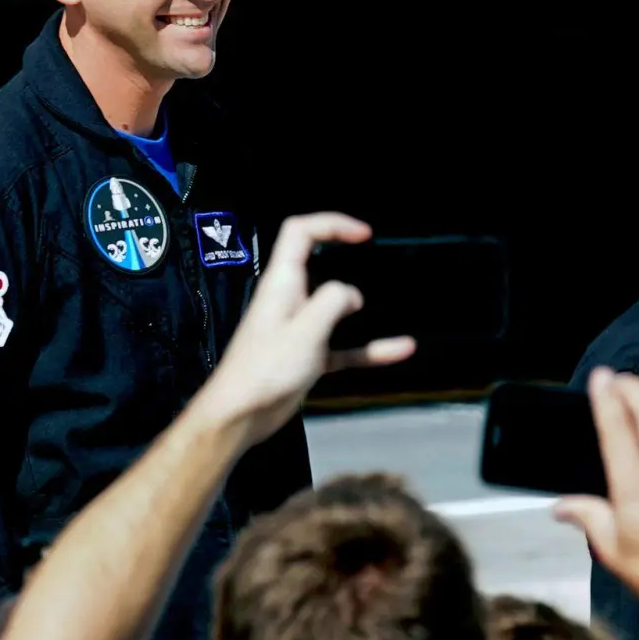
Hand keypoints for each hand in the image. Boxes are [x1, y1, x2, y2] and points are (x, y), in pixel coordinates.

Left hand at [197, 213, 414, 443]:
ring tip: (386, 303)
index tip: (363, 234)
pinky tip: (398, 351)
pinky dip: (368, 348)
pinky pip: (343, 346)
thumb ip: (333, 302)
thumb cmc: (265, 370)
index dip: (331, 224)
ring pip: (334, 308)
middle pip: (316, 264)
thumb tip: (352, 295)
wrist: (240, 415)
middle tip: (373, 256)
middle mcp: (289, 300)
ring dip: (358, 305)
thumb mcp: (306, 329)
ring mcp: (297, 328)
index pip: (301, 233)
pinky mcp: (305, 357)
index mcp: (282, 283)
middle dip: (343, 255)